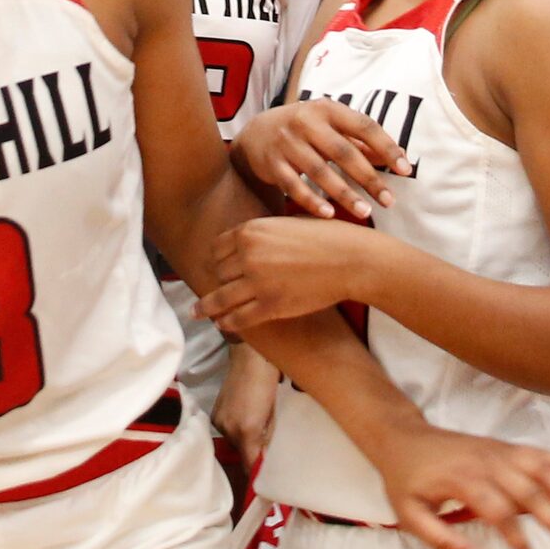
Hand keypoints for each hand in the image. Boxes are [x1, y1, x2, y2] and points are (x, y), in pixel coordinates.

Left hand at [197, 216, 386, 335]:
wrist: (351, 259)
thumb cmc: (326, 237)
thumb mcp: (287, 223)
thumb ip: (263, 232)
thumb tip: (247, 240)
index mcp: (251, 231)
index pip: (217, 248)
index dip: (216, 260)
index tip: (216, 269)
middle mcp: (249, 255)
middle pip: (219, 272)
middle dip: (219, 281)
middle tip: (216, 290)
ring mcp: (258, 282)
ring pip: (221, 298)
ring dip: (208, 307)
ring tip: (198, 313)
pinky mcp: (271, 306)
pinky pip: (239, 317)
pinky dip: (227, 323)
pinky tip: (222, 325)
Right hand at [215, 345, 280, 473]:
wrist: (249, 354)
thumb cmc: (268, 379)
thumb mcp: (275, 411)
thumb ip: (270, 436)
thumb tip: (268, 455)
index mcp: (245, 430)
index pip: (250, 463)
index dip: (258, 473)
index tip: (268, 481)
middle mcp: (227, 429)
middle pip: (242, 454)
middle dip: (254, 455)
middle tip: (270, 450)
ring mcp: (219, 420)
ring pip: (235, 442)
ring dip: (246, 442)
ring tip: (260, 430)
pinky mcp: (215, 413)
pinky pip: (228, 430)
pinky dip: (238, 430)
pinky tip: (249, 419)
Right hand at [234, 100, 408, 218]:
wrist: (256, 134)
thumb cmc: (305, 130)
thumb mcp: (330, 126)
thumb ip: (360, 141)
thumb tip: (399, 157)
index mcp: (327, 109)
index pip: (364, 126)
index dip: (387, 147)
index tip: (405, 170)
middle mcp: (306, 122)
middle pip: (344, 152)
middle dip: (369, 178)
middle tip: (389, 201)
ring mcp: (287, 143)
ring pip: (319, 171)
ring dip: (344, 194)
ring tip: (365, 212)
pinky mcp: (271, 163)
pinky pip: (293, 186)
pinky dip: (311, 201)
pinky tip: (329, 215)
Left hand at [368, 419, 549, 548]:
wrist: (402, 437)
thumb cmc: (405, 481)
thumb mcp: (409, 516)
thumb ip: (440, 540)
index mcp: (465, 482)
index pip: (502, 516)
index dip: (520, 544)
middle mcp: (489, 463)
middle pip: (531, 494)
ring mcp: (500, 452)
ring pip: (543, 471)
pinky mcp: (505, 447)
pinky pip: (540, 452)